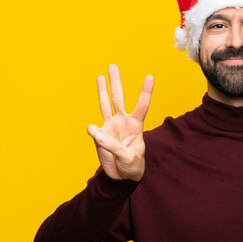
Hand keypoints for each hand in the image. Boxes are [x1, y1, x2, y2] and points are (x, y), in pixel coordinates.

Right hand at [86, 64, 153, 180]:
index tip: (149, 76)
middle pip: (119, 97)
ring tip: (100, 76)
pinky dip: (93, 131)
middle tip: (113, 65)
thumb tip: (96, 133)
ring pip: (105, 105)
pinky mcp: (100, 135)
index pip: (142, 105)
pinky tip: (93, 132)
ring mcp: (110, 126)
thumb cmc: (132, 165)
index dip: (145, 91)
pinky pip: (94, 130)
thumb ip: (115, 146)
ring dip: (102, 91)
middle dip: (116, 81)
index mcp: (136, 125)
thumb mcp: (130, 158)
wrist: (122, 176)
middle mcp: (123, 121)